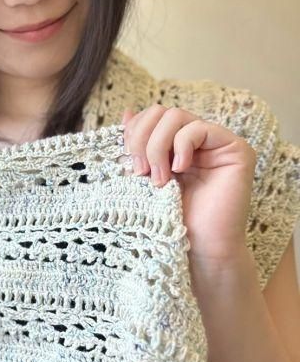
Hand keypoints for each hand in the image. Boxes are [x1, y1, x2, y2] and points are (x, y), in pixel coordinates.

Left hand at [121, 104, 256, 263]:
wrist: (197, 249)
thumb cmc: (171, 220)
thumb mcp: (143, 177)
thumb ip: (138, 146)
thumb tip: (126, 113)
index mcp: (174, 145)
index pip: (150, 116)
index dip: (133, 133)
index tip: (129, 163)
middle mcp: (196, 140)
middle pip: (161, 111)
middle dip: (142, 139)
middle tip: (141, 172)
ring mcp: (216, 143)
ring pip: (176, 116)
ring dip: (158, 146)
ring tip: (159, 178)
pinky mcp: (235, 149)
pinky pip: (199, 128)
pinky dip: (182, 146)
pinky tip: (180, 170)